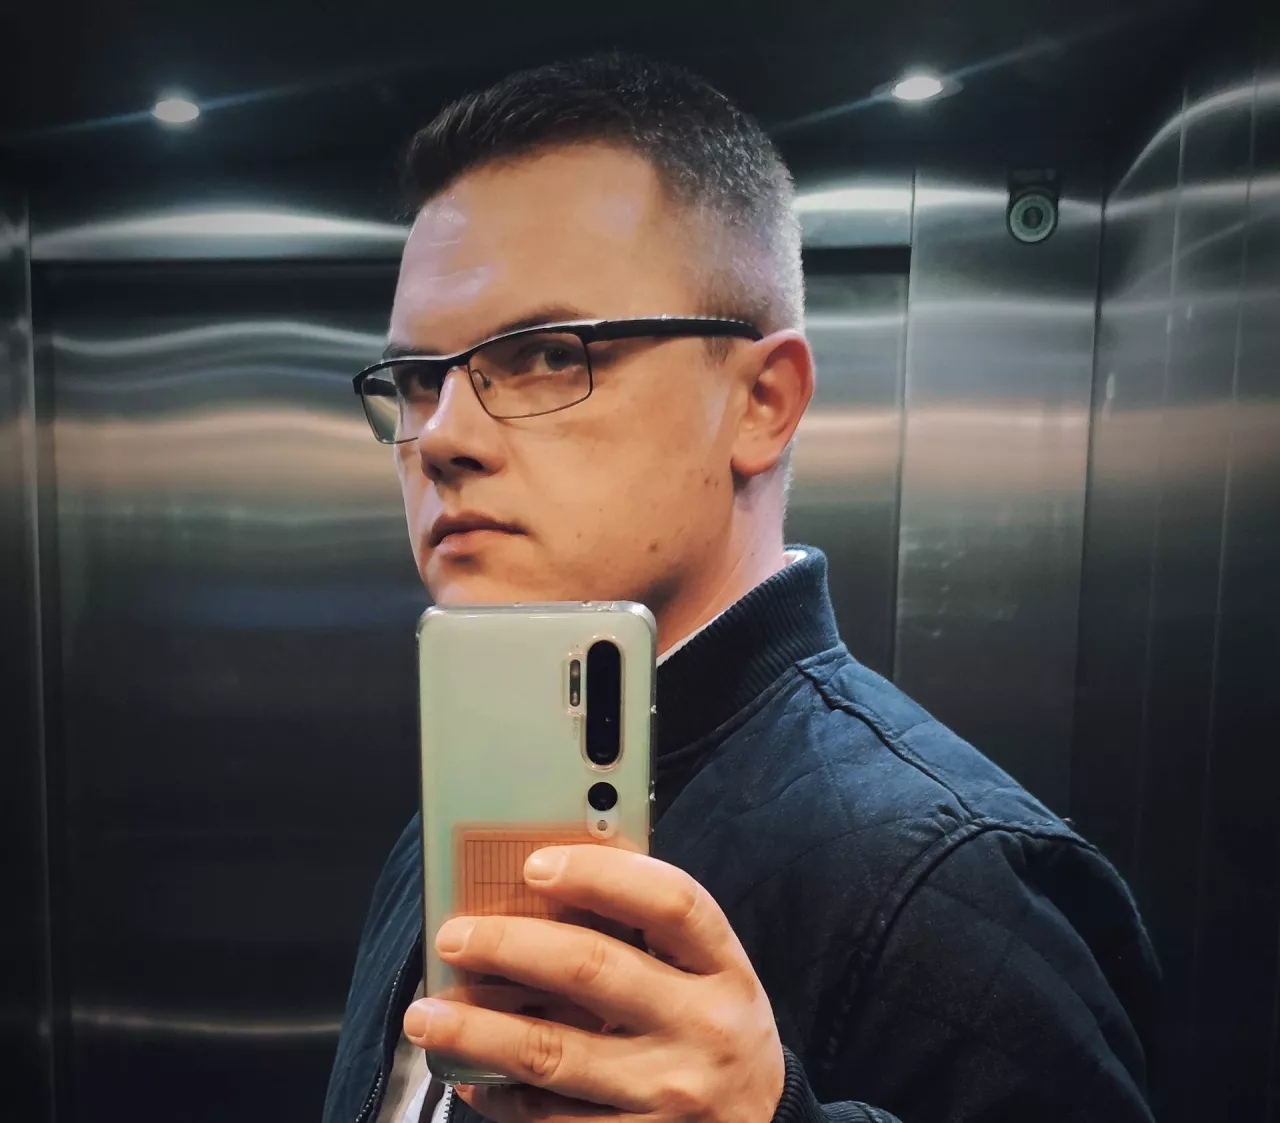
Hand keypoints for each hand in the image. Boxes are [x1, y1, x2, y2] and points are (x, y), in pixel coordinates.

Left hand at [403, 845, 784, 1122]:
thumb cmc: (714, 1028)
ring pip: (555, 1054)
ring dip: (478, 1031)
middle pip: (596, 970)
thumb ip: (652, 934)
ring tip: (426, 1014)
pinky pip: (552, 1122)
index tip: (534, 864)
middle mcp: (703, 1028)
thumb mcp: (710, 974)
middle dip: (510, 946)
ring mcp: (671, 1096)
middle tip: (455, 936)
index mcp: (724, 968)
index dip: (602, 874)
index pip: (671, 902)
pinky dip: (499, 1098)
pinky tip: (466, 1075)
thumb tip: (547, 889)